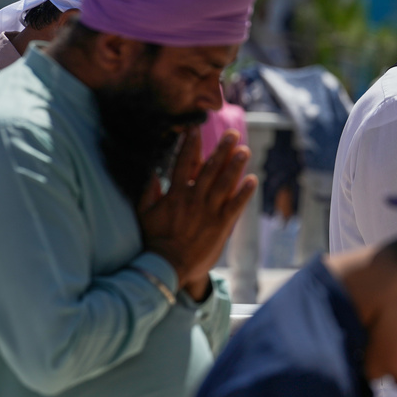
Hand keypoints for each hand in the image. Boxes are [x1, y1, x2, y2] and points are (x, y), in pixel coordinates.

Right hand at [137, 128, 256, 300]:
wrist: (168, 267)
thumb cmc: (154, 240)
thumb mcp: (144, 214)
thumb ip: (147, 191)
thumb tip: (150, 171)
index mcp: (175, 194)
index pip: (183, 163)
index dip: (190, 145)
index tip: (196, 129)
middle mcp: (194, 199)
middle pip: (210, 169)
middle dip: (222, 150)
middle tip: (233, 134)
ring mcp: (209, 212)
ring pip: (225, 184)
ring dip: (236, 166)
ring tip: (245, 150)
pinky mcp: (221, 226)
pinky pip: (236, 206)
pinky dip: (244, 193)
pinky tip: (252, 180)